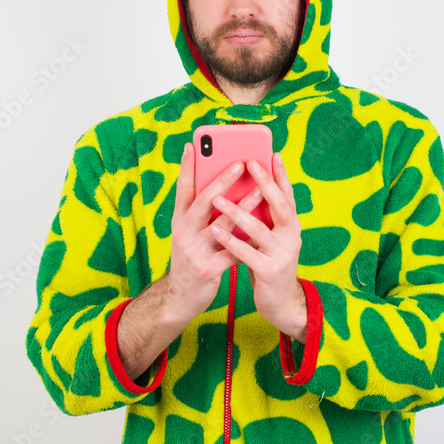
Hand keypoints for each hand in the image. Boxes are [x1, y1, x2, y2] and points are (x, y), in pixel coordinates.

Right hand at [166, 142, 264, 323]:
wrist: (180, 298)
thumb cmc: (191, 259)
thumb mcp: (188, 234)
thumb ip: (201, 214)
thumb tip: (221, 188)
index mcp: (179, 222)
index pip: (181, 190)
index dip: (187, 168)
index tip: (193, 145)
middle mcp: (184, 233)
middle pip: (203, 202)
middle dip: (222, 181)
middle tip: (240, 163)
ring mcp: (195, 251)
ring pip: (224, 224)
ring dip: (244, 206)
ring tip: (261, 190)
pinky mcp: (208, 269)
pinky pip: (234, 250)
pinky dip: (249, 239)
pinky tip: (264, 229)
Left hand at [209, 152, 304, 333]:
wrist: (281, 302)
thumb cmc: (269, 262)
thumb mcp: (269, 237)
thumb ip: (262, 216)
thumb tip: (244, 188)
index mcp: (291, 225)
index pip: (287, 194)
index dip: (281, 174)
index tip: (273, 153)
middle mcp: (292, 236)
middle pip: (280, 205)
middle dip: (264, 182)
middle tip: (248, 163)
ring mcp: (283, 254)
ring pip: (259, 229)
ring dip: (237, 211)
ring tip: (217, 197)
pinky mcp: (270, 271)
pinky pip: (247, 253)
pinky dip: (230, 240)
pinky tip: (215, 230)